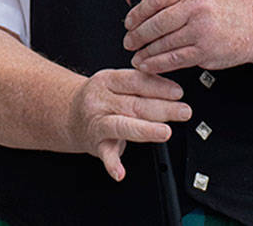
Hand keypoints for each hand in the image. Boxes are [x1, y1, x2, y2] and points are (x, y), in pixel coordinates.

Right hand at [69, 68, 190, 180]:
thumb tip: (173, 90)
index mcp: (107, 81)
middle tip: (183, 112)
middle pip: (134, 104)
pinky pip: (105, 155)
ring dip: (145, 130)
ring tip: (164, 132)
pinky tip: (121, 172)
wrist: (69, 115)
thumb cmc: (100, 99)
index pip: (136, 81)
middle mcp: (100, 101)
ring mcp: (97, 123)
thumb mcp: (115, 83)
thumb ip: (139, 84)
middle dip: (162, 109)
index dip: (158, 86)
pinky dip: (113, 165)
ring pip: (122, 126)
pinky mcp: (95, 145)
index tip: (178, 92)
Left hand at [123, 0, 252, 72]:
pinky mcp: (205, 50)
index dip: (137, 13)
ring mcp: (202, 29)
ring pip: (163, 43)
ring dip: (145, 52)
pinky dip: (158, 64)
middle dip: (138, 35)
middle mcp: (197, 6)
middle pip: (156, 23)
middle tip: (130, 40)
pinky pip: (174, 59)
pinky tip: (149, 65)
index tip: (129, 22)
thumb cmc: (226, 7)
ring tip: (137, 55)